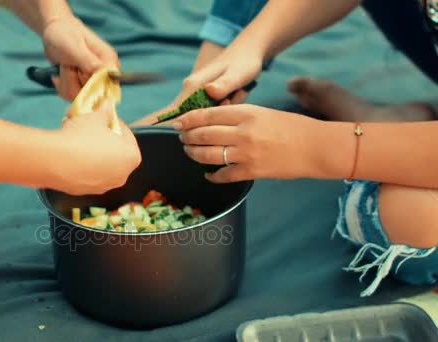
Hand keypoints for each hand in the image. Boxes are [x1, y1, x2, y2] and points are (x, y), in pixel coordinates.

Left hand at [42, 16, 118, 100]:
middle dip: (74, 82)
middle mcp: (105, 73)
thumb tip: (104, 74)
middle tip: (67, 66)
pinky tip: (60, 75)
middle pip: (92, 94)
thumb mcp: (74, 47)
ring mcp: (94, 81)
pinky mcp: (83, 86)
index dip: (91, 85)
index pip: (108, 85)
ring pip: (80, 97)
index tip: (78, 72)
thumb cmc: (65, 35)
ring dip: (66, 83)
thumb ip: (89, 61)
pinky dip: (62, 87)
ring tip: (63, 67)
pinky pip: (73, 97)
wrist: (54, 33)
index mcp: (109, 60)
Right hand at [53, 100, 140, 194]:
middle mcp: (121, 175)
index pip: (126, 134)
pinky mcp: (85, 191)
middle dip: (99, 135)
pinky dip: (79, 160)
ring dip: (88, 146)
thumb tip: (107, 104)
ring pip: (98, 161)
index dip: (113, 121)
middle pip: (112, 149)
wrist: (56, 162)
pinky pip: (85, 172)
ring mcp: (103, 186)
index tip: (102, 115)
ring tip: (72, 130)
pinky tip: (66, 148)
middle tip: (87, 123)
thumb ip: (105, 111)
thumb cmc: (83, 137)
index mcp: (131, 157)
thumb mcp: (96, 117)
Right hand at [134, 42, 262, 126]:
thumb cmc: (243, 61)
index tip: (141, 134)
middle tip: (224, 105)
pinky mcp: (205, 98)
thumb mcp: (237, 74)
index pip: (170, 112)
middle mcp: (190, 91)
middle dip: (200, 123)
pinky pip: (209, 112)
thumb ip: (223, 84)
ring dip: (218, 114)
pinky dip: (223, 109)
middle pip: (183, 118)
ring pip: (200, 117)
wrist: (248, 51)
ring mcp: (197, 95)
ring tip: (238, 92)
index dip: (158, 125)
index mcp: (193, 87)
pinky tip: (237, 95)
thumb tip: (209, 91)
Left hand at [174, 104, 319, 182]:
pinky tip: (208, 174)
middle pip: (203, 134)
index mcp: (246, 113)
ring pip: (208, 155)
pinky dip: (212, 175)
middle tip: (182, 138)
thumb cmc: (291, 127)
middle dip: (187, 137)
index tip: (178, 122)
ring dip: (194, 154)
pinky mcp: (252, 171)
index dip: (188, 119)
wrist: (316, 147)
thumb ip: (238, 116)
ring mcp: (247, 153)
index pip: (208, 114)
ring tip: (190, 152)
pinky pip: (223, 175)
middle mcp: (243, 132)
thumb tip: (211, 120)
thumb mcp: (263, 112)